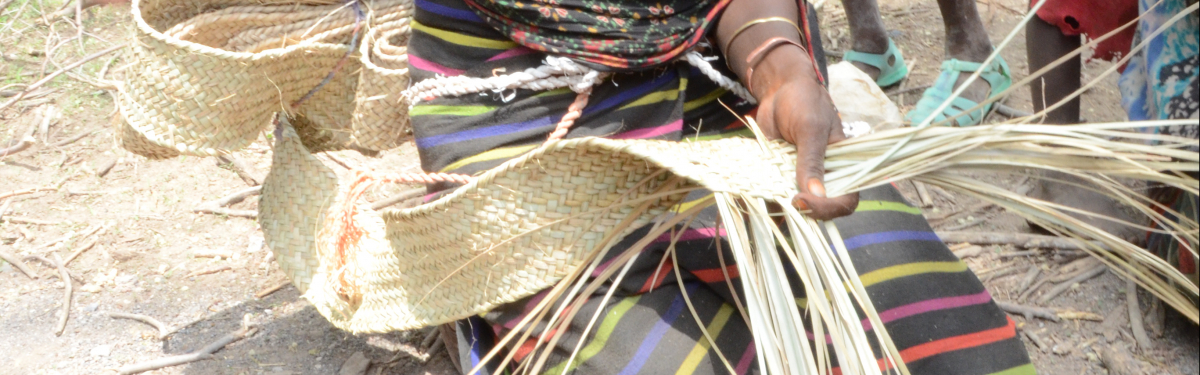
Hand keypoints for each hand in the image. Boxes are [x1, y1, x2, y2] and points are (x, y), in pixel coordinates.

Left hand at [751, 46, 858, 219]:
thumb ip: (813, 161)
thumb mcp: (811, 130)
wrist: (778, 89)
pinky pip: (775, 194)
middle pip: (821, 208)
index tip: (805, 201)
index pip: (846, 199)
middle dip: (806, 212)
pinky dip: (765, 199)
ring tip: (765, 201)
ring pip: (797, 206)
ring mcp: (801, 177)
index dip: (829, 208)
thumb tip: (816, 194)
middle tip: (787, 202)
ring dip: (782, 209)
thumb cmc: (804, 102)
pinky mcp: (780, 175)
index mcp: (843, 166)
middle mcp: (824, 176)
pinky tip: (752, 198)